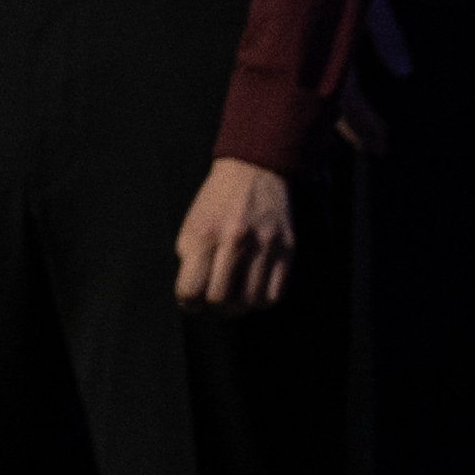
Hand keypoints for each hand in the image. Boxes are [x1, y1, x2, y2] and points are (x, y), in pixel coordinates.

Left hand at [169, 157, 299, 311]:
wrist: (253, 170)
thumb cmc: (217, 200)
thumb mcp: (191, 222)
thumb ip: (189, 258)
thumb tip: (192, 294)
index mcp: (205, 233)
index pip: (190, 289)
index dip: (188, 302)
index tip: (191, 300)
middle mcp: (235, 240)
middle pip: (220, 299)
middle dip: (214, 303)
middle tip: (215, 296)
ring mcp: (264, 245)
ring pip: (250, 301)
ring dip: (240, 304)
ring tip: (236, 294)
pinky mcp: (286, 249)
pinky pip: (275, 294)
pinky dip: (262, 300)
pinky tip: (254, 289)